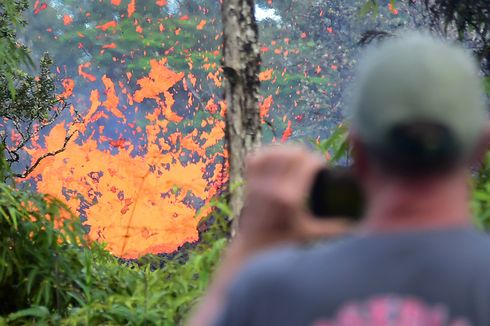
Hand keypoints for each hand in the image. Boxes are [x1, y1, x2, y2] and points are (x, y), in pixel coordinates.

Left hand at [234, 145, 352, 252]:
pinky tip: (277, 159)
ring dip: (287, 152)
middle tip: (311, 166)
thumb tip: (360, 226)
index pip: (308, 163)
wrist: (253, 248)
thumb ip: (335, 228)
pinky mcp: (249, 182)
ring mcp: (258, 183)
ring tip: (296, 161)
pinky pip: (257, 157)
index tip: (323, 169)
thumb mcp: (311, 234)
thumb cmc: (284, 243)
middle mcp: (272, 187)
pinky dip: (267, 154)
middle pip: (293, 152)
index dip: (319, 161)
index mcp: (289, 197)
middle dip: (306, 155)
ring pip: (275, 151)